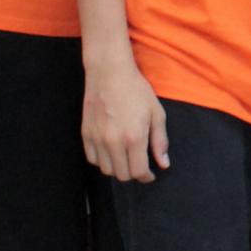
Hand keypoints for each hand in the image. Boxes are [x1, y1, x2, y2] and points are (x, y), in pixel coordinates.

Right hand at [82, 58, 168, 181]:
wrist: (110, 73)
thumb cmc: (136, 90)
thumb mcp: (156, 112)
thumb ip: (160, 141)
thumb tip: (164, 164)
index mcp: (134, 137)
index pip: (139, 172)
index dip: (147, 177)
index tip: (150, 174)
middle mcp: (114, 141)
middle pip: (122, 175)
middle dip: (133, 174)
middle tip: (139, 164)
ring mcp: (98, 139)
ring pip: (106, 170)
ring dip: (117, 168)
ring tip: (125, 157)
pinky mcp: (86, 134)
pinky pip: (92, 159)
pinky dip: (102, 160)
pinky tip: (110, 151)